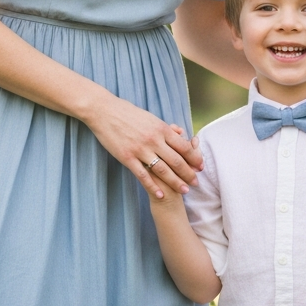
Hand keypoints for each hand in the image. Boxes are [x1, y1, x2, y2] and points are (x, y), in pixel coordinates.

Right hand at [85, 93, 202, 200]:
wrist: (104, 111)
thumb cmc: (127, 113)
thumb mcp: (151, 117)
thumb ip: (166, 128)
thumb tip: (181, 133)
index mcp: (161, 129)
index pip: (184, 146)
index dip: (194, 158)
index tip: (201, 167)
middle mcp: (154, 140)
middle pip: (177, 160)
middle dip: (189, 173)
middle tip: (196, 183)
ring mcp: (140, 149)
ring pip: (163, 170)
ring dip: (176, 182)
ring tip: (185, 191)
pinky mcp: (127, 157)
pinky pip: (143, 175)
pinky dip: (153, 187)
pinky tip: (161, 195)